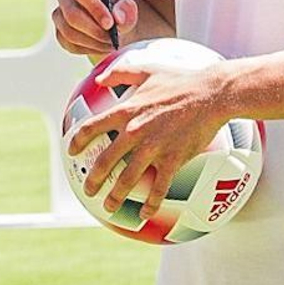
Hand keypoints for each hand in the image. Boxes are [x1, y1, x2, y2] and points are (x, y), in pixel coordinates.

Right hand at [52, 0, 139, 60]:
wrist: (112, 23)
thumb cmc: (118, 10)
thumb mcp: (128, 6)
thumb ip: (126, 8)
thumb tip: (117, 17)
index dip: (95, 9)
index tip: (110, 24)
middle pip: (72, 15)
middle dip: (94, 31)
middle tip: (112, 39)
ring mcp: (59, 15)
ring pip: (70, 33)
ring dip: (93, 42)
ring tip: (111, 44)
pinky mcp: (60, 33)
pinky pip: (70, 45)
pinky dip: (89, 49)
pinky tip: (102, 46)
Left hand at [66, 56, 232, 219]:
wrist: (211, 94)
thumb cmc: (181, 80)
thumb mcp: (147, 71)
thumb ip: (120, 73)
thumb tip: (100, 77)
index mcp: (126, 110)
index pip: (92, 127)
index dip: (78, 141)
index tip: (72, 150)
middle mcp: (134, 131)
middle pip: (104, 161)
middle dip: (93, 179)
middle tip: (88, 189)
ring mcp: (153, 148)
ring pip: (127, 179)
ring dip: (115, 197)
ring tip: (109, 207)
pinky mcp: (172, 159)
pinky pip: (158, 188)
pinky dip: (150, 204)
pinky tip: (145, 213)